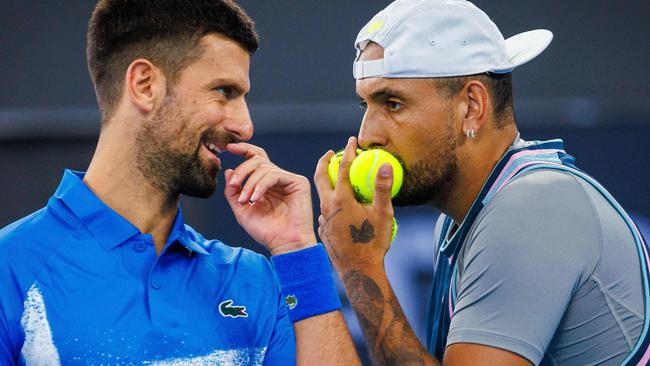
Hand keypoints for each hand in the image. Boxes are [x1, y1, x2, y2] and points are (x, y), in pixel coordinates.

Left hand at [224, 143, 316, 254]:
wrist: (284, 244)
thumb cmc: (266, 231)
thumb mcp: (242, 211)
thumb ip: (233, 192)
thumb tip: (228, 171)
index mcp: (265, 183)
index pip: (255, 159)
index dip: (243, 150)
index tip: (228, 147)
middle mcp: (277, 179)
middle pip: (257, 160)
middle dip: (242, 171)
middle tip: (234, 185)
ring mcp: (288, 179)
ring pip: (264, 167)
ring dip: (250, 183)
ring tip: (246, 200)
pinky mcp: (298, 182)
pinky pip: (274, 174)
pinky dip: (261, 185)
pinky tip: (255, 198)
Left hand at [313, 137, 395, 272]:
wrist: (359, 271)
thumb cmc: (373, 242)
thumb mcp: (383, 214)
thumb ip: (383, 188)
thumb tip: (385, 165)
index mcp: (341, 199)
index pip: (344, 168)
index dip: (349, 152)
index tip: (352, 141)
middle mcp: (329, 207)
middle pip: (321, 177)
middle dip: (325, 162)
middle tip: (330, 152)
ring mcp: (325, 220)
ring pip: (322, 196)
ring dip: (327, 184)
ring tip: (336, 179)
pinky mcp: (324, 231)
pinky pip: (326, 212)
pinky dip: (331, 203)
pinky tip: (339, 207)